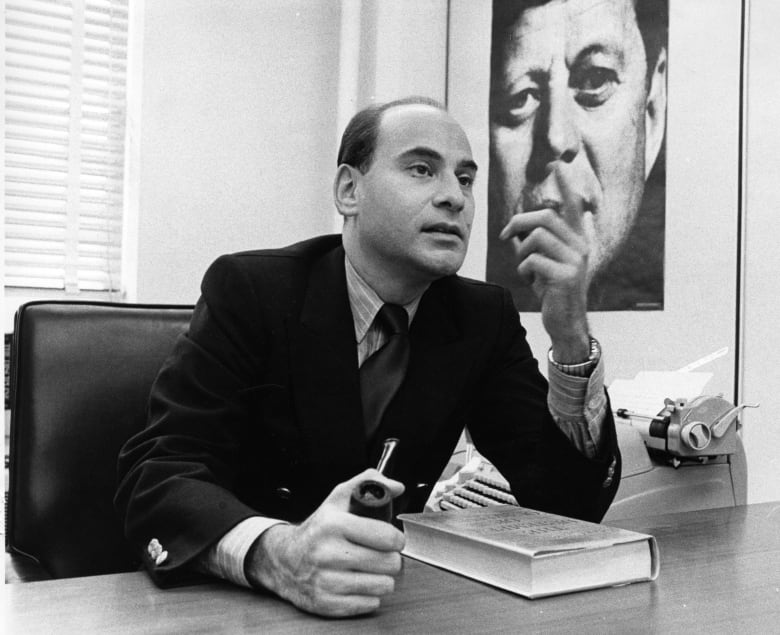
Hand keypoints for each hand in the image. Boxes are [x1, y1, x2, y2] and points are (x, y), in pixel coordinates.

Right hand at [246, 469, 405, 616]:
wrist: (284, 559)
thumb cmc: (317, 530)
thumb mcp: (338, 500)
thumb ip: (367, 484)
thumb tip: (396, 487)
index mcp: (333, 525)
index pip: (387, 537)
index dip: (396, 538)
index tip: (392, 539)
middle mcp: (328, 553)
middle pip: (389, 563)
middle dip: (390, 558)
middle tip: (380, 554)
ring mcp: (326, 581)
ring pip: (383, 585)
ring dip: (382, 578)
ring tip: (369, 568)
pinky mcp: (326, 603)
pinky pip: (370, 603)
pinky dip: (369, 595)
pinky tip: (358, 583)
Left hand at [499, 176, 590, 361]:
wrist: (566, 323)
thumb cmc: (552, 292)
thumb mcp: (544, 264)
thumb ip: (535, 244)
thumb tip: (515, 229)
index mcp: (576, 240)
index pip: (571, 208)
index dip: (566, 187)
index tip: (561, 165)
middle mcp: (580, 246)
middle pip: (545, 218)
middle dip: (519, 223)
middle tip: (504, 236)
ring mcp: (576, 261)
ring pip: (537, 238)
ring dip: (521, 253)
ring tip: (526, 269)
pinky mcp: (567, 276)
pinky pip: (533, 261)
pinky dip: (524, 271)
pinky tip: (531, 283)